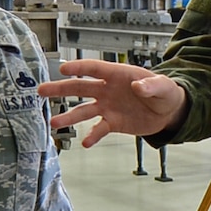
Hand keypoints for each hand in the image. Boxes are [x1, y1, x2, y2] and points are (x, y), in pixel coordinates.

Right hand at [37, 60, 188, 147]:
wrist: (168, 112)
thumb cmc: (164, 92)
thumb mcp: (163, 87)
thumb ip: (152, 86)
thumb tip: (139, 87)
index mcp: (118, 75)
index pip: (94, 68)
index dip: (79, 67)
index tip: (63, 69)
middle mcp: (108, 90)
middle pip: (80, 87)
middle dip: (60, 88)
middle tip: (41, 90)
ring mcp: (108, 106)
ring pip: (83, 110)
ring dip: (69, 116)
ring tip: (54, 122)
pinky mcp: (112, 123)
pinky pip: (98, 129)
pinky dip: (92, 136)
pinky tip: (85, 143)